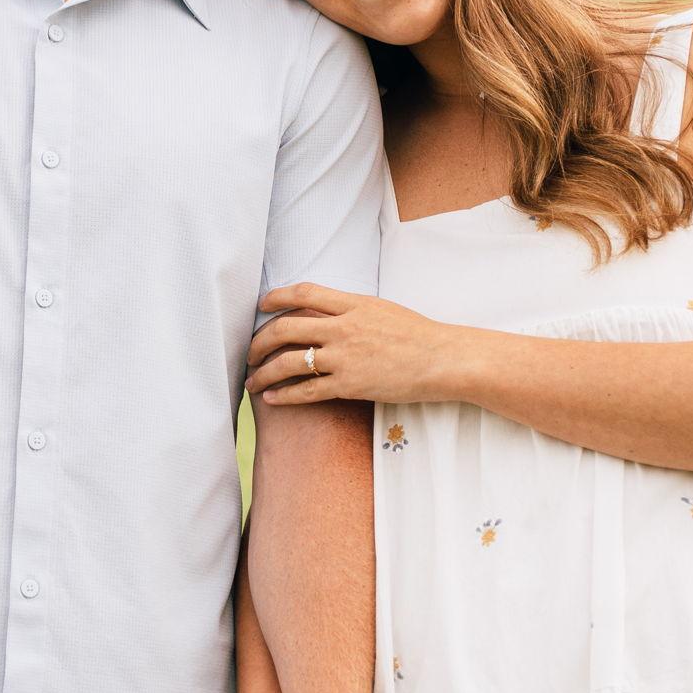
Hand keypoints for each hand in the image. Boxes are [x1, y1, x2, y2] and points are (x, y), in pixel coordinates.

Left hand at [247, 283, 452, 406]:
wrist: (442, 359)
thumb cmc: (417, 335)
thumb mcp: (381, 309)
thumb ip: (351, 309)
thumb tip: (325, 311)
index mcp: (353, 304)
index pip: (303, 293)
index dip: (276, 297)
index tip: (261, 305)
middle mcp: (343, 327)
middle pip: (286, 328)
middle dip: (259, 341)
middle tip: (249, 352)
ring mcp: (345, 357)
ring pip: (289, 362)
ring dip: (263, 372)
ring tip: (252, 381)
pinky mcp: (350, 385)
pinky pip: (307, 391)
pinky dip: (284, 395)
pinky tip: (271, 399)